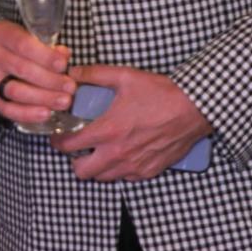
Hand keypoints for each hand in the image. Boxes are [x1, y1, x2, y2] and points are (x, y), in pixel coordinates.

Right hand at [0, 20, 72, 127]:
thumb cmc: (19, 45)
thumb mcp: (31, 37)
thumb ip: (48, 46)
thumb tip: (64, 55)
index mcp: (1, 33)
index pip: (22, 44)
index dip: (45, 56)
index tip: (63, 65)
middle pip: (21, 69)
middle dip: (50, 80)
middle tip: (70, 87)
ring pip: (15, 91)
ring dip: (43, 98)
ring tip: (64, 101)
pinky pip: (8, 109)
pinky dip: (28, 114)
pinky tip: (46, 113)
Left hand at [49, 64, 209, 181]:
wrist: (194, 108)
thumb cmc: (160, 92)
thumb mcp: (124, 76)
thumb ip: (94, 74)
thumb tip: (72, 72)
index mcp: (107, 131)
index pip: (68, 146)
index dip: (57, 141)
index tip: (58, 135)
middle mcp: (117, 153)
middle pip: (81, 172)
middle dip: (75, 160)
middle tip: (78, 148)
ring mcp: (134, 165)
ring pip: (103, 178)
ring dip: (96, 167)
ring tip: (99, 151)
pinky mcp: (149, 171)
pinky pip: (125, 178)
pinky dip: (118, 170)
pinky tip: (122, 154)